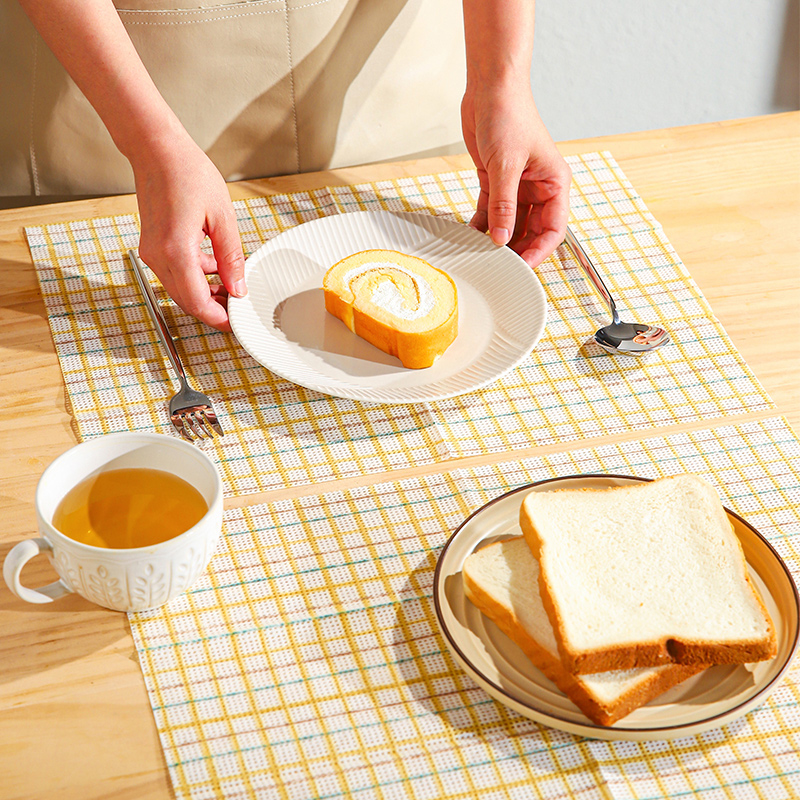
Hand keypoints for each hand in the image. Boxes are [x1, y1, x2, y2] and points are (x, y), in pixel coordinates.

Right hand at [131, 133, 245, 331]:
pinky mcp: (151, 246)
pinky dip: (194, 278)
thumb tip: (238, 287)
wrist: (156, 150)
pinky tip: (214, 268)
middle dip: (214, 308)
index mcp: (177, 251)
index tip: (235, 322)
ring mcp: (151, 252)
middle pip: (187, 301)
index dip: (219, 318)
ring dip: (205, 294)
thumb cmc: (187, 173)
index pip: (198, 303)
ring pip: (180, 290)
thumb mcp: (223, 218)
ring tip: (231, 286)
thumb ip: (231, 258)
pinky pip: (174, 273)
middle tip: (238, 306)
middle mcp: (158, 256)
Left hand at [461, 81, 571, 268]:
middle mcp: (539, 187)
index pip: (553, 229)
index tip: (523, 268)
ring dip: (496, 239)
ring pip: (509, 224)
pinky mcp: (495, 181)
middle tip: (498, 266)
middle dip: (516, 249)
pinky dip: (481, 224)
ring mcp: (517, 186)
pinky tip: (469, 236)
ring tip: (480, 253)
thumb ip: (504, 205)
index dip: (539, 251)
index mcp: (554, 183)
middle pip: (531, 231)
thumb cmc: (509, 115)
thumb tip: (502, 239)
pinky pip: (491, 211)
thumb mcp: (506, 164)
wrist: (490, 87)